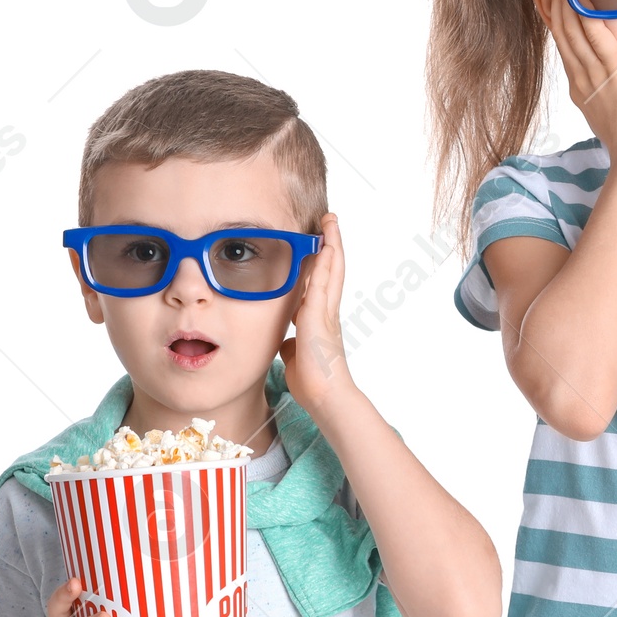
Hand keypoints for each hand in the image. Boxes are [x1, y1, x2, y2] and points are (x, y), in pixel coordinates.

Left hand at [278, 212, 356, 415]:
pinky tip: (325, 246)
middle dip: (331, 243)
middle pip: (332, 268)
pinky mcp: (320, 317)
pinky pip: (323, 283)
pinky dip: (325, 263)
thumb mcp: (295, 357)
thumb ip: (291, 344)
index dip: (323, 260)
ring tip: (330, 221)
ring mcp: (326, 312)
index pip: (321, 281)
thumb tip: (284, 340)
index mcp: (319, 319)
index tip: (321, 242)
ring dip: (332, 244)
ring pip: (332, 270)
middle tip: (330, 219)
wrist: (325, 397)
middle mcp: (326, 311)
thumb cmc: (313, 381)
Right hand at [543, 0, 616, 160]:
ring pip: (569, 28)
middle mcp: (580, 75)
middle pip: (559, 30)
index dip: (551, 17)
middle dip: (548, 0)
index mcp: (580, 86)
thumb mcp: (612, 110)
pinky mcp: (611, 66)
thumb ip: (608, 91)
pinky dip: (581, 10)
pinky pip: (592, 31)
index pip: (562, 44)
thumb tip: (614, 83)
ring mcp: (592, 70)